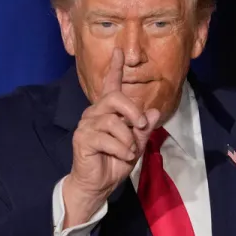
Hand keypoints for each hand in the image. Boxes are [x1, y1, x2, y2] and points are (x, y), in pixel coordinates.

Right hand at [62, 48, 160, 226]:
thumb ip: (143, 129)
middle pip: (115, 98)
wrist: (98, 184)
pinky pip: (107, 138)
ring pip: (113, 121)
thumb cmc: (115, 162)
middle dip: (132, 111)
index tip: (119, 51)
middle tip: (141, 126)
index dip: (115, 68)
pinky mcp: (82, 139)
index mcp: (107, 112)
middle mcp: (94, 114)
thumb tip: (152, 111)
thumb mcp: (135, 145)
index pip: (111, 85)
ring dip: (128, 138)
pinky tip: (122, 156)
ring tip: (129, 151)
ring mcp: (87, 125)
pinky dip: (120, 149)